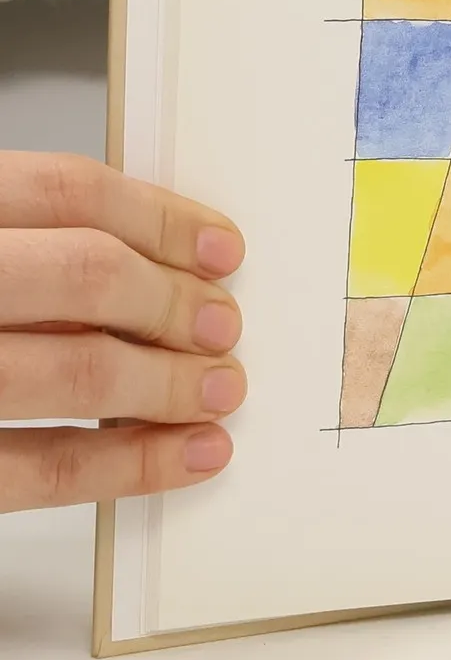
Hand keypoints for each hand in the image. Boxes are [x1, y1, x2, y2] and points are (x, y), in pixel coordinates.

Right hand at [0, 152, 245, 513]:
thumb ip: (13, 245)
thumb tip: (144, 262)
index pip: (63, 190)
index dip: (161, 218)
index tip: (219, 247)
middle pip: (85, 275)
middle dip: (174, 303)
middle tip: (221, 325)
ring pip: (76, 370)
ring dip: (170, 383)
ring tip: (216, 389)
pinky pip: (42, 469)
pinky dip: (129, 464)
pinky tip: (182, 455)